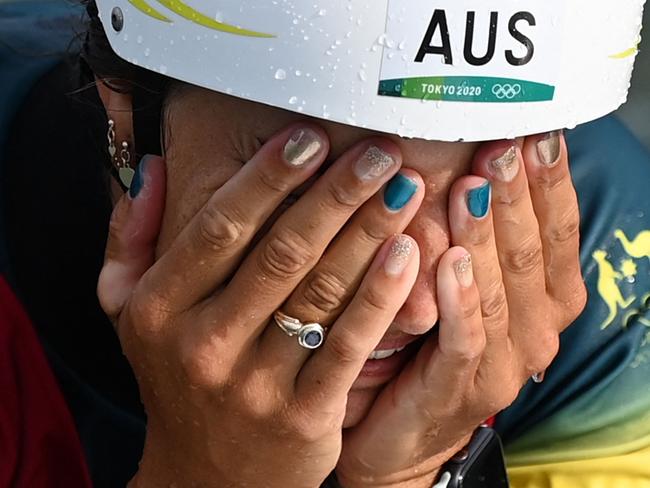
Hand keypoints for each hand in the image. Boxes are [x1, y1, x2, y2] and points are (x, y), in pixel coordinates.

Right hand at [97, 125, 425, 486]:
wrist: (206, 477)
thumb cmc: (175, 378)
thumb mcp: (126, 311)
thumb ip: (131, 238)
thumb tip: (155, 168)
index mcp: (160, 308)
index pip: (220, 227)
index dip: (269, 176)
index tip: (311, 135)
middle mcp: (203, 343)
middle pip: (282, 251)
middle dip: (337, 193)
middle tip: (379, 150)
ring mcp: (254, 383)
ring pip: (322, 292)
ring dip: (369, 231)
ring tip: (405, 186)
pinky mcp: (304, 415)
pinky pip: (349, 344)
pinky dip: (381, 294)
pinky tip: (408, 251)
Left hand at [336, 132, 586, 486]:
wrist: (405, 431)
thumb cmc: (433, 346)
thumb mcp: (464, 287)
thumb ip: (478, 238)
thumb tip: (471, 162)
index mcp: (544, 301)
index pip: (557, 231)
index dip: (549, 181)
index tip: (533, 132)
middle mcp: (537, 329)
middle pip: (533, 251)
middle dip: (518, 194)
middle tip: (501, 144)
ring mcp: (506, 362)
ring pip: (502, 288)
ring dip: (489, 233)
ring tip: (476, 186)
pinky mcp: (462, 387)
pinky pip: (466, 336)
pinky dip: (460, 296)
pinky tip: (449, 259)